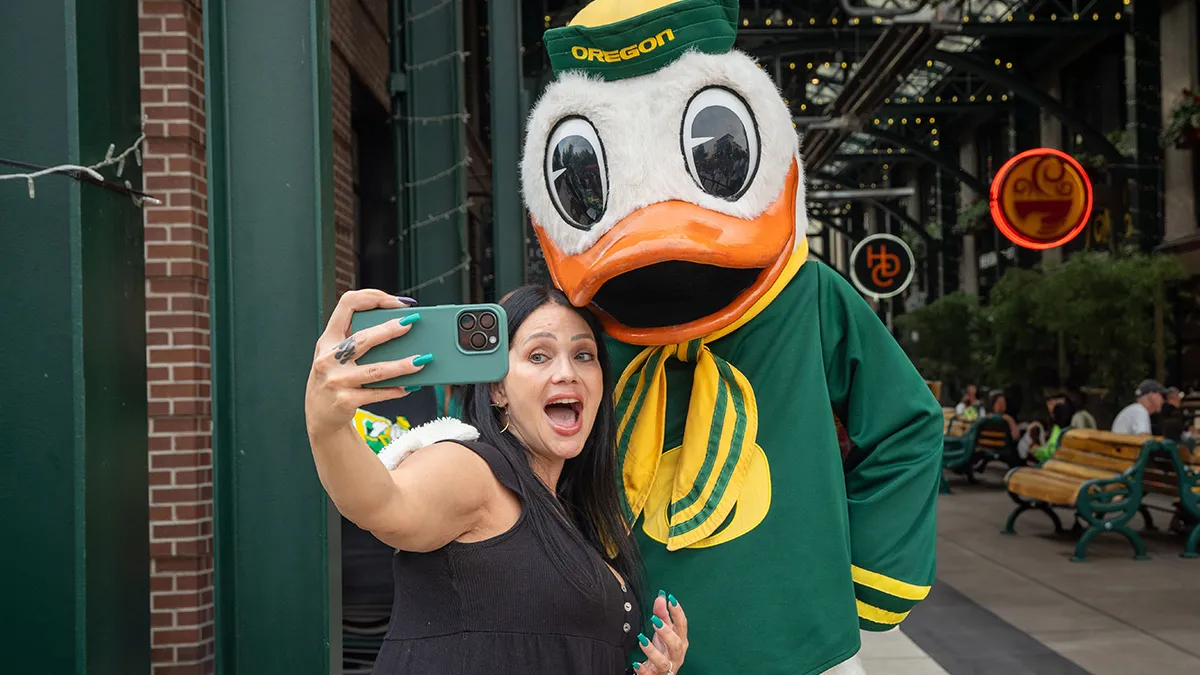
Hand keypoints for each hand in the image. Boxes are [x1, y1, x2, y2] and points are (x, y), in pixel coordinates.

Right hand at [305, 290, 426, 439]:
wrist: (318, 415)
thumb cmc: (334, 377)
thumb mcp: (335, 354)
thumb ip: (357, 339)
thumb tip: (398, 327)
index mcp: (328, 339)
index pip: (347, 304)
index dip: (372, 297)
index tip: (395, 301)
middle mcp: (328, 358)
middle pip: (363, 338)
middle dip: (389, 330)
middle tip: (411, 323)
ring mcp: (336, 380)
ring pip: (375, 370)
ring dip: (401, 365)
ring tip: (421, 361)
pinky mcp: (345, 401)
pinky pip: (376, 394)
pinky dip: (395, 390)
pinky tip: (409, 386)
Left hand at [635, 592, 687, 673]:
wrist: (660, 671)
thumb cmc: (663, 649)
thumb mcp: (663, 631)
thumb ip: (662, 614)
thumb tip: (661, 596)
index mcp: (681, 641)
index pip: (682, 626)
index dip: (678, 613)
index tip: (671, 600)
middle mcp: (677, 655)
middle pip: (676, 644)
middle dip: (666, 632)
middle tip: (654, 620)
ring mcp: (668, 667)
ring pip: (663, 662)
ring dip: (652, 651)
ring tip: (641, 640)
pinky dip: (643, 670)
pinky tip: (636, 663)